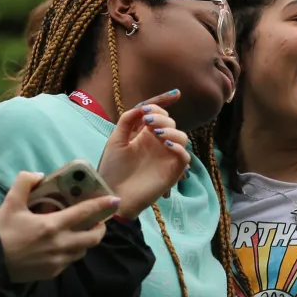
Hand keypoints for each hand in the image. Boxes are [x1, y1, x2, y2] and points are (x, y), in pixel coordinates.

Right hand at [0, 171, 118, 281]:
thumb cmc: (1, 233)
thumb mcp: (10, 203)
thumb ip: (24, 182)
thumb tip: (40, 175)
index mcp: (52, 226)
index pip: (85, 213)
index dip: (102, 206)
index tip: (115, 200)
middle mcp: (60, 245)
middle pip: (93, 238)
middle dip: (100, 228)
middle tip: (97, 221)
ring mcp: (58, 261)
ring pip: (82, 251)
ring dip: (85, 241)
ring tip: (79, 233)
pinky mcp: (52, 273)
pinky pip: (69, 261)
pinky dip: (71, 252)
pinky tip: (61, 247)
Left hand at [97, 91, 191, 219]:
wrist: (112, 193)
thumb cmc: (112, 169)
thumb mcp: (116, 139)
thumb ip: (128, 120)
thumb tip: (143, 106)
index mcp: (145, 135)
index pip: (159, 114)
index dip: (162, 103)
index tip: (160, 103)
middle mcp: (158, 144)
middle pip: (171, 122)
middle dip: (162, 117)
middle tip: (148, 121)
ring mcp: (166, 157)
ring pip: (183, 137)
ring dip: (172, 130)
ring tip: (157, 133)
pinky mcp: (172, 172)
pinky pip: (185, 157)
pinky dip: (179, 148)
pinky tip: (166, 144)